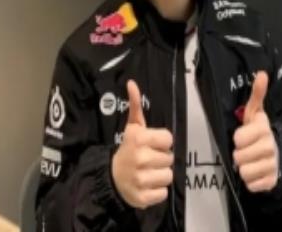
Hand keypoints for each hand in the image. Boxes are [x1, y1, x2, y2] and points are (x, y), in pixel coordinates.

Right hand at [111, 79, 173, 208]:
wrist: (111, 178)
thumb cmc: (128, 149)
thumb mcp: (132, 127)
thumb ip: (136, 105)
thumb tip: (132, 83)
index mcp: (139, 139)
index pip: (169, 139)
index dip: (162, 142)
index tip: (152, 144)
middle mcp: (140, 158)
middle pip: (170, 158)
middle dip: (161, 159)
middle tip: (149, 159)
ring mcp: (141, 179)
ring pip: (169, 176)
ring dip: (161, 175)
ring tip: (149, 172)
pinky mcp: (143, 198)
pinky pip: (164, 193)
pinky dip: (157, 191)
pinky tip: (147, 185)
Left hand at [232, 71, 279, 191]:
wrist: (278, 155)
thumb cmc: (258, 133)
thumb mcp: (254, 113)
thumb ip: (257, 95)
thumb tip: (262, 73)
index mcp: (263, 129)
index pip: (239, 138)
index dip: (238, 138)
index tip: (242, 137)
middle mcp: (270, 146)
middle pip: (239, 157)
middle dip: (239, 154)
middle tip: (245, 150)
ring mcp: (273, 165)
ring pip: (244, 172)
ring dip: (244, 168)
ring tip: (250, 161)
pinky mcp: (272, 181)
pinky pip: (252, 185)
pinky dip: (251, 181)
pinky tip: (256, 172)